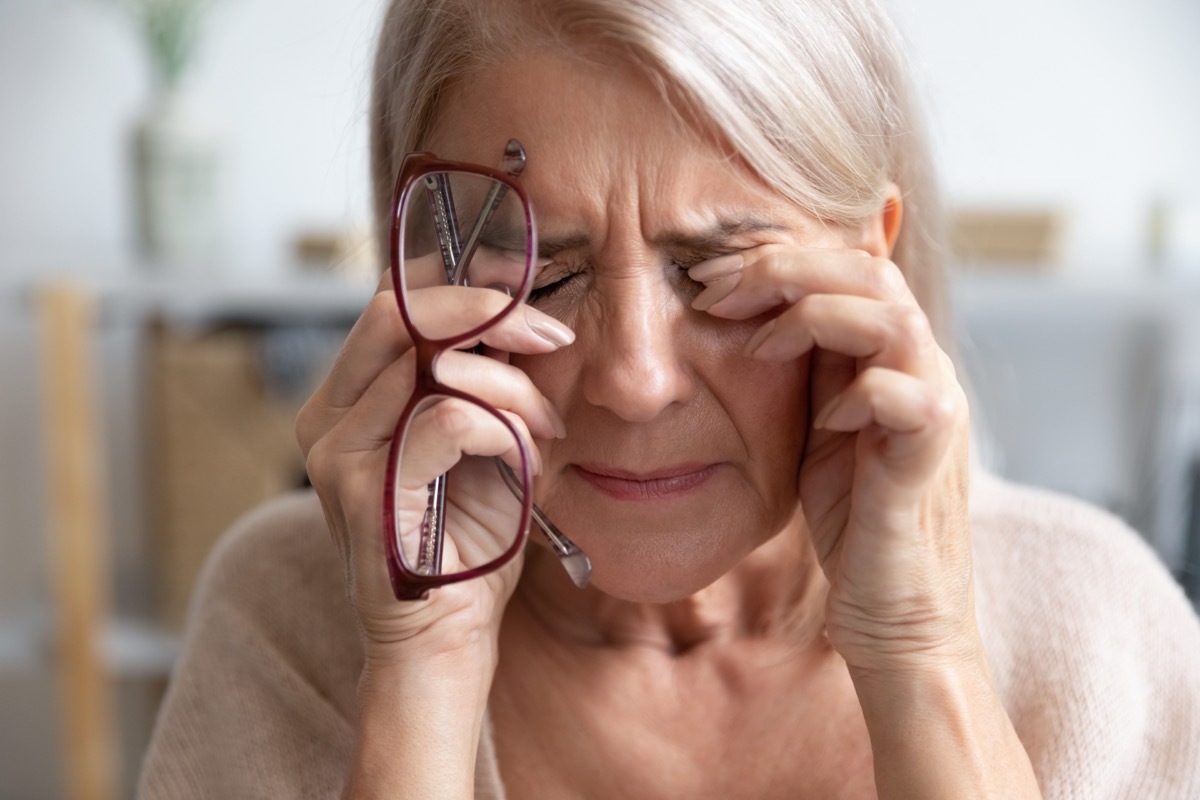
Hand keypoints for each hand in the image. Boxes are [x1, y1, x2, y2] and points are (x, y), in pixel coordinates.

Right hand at [296, 268, 572, 664]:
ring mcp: (336, 454)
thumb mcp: (482, 441)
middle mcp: (327, 418)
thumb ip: (482, 379)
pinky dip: (504, 429)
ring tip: (544, 429)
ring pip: (434, 365)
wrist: (446, 640)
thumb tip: (519, 311)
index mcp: (349, 400)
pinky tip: (524, 460)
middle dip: (490, 313)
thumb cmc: (467, 540)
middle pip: (397, 312)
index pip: (393, 304)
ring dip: (512, 389)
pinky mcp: (363, 491)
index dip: (463, 288)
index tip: (529, 303)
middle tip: (550, 338)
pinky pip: (449, 419)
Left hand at [691, 244, 973, 672]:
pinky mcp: (929, 457)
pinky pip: (903, 396)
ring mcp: (934, 407)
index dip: (778, 258)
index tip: (707, 276)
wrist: (895, 608)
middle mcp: (923, 367)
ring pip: (890, 316)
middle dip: (783, 268)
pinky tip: (822, 418)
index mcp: (894, 353)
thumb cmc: (853, 515)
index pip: (849, 265)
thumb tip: (747, 310)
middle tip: (714, 290)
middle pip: (869, 271)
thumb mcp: (816, 424)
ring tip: (755, 343)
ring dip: (811, 316)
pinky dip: (856, 392)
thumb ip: (805, 365)